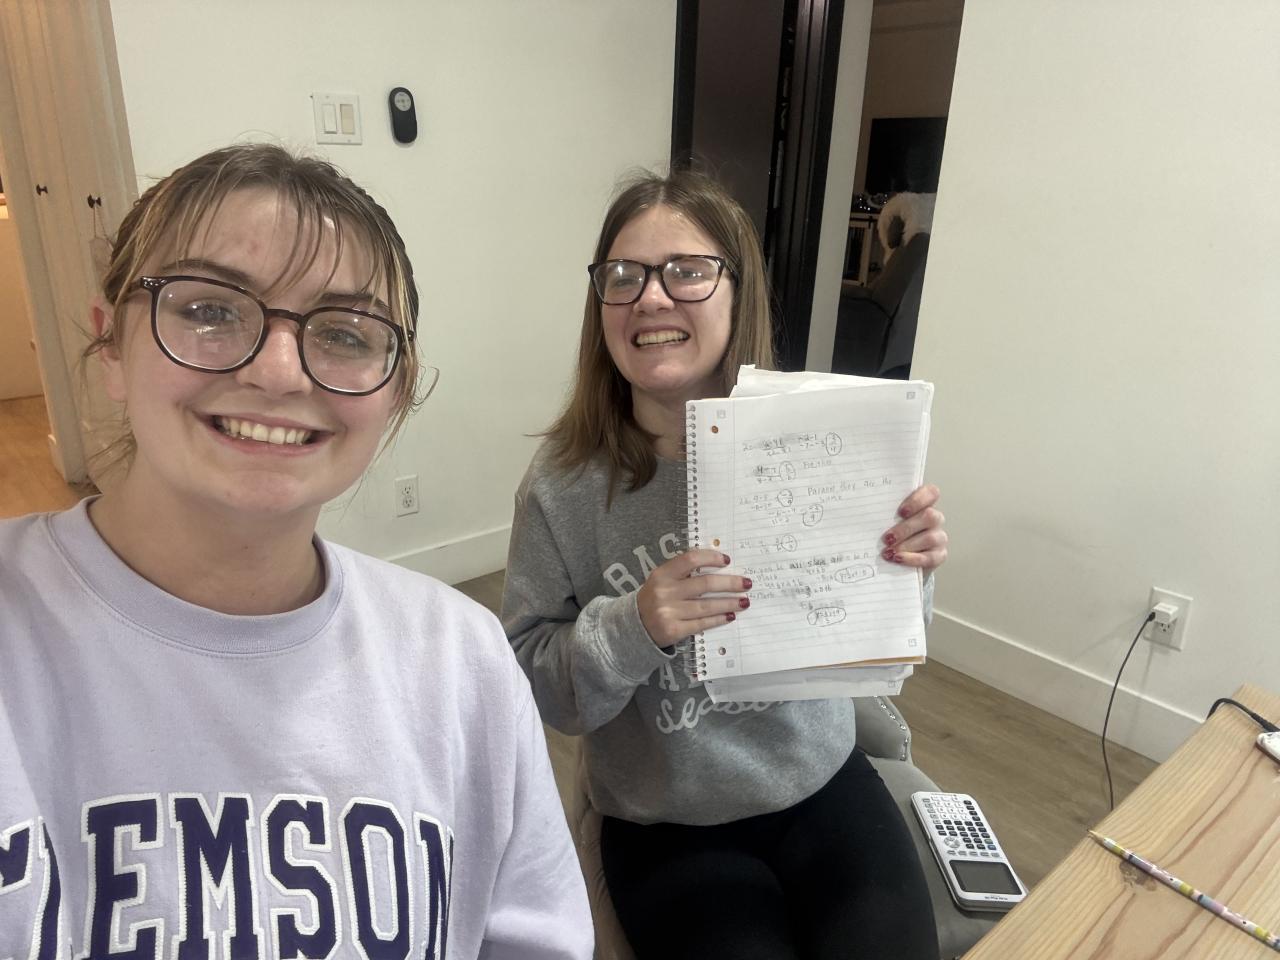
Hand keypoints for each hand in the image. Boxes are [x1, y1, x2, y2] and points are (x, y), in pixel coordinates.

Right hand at [636, 550, 751, 648]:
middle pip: (704, 584)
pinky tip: (730, 615)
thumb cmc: (654, 599)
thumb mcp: (662, 580)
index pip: (690, 559)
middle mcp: (665, 591)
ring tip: (744, 601)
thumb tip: (719, 568)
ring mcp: (669, 612)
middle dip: (730, 583)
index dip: (711, 558)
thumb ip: (683, 573)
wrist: (635, 626)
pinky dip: (718, 619)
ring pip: (707, 606)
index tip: (727, 560)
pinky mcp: (674, 630)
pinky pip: (702, 623)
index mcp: (662, 574)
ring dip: (729, 603)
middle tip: (746, 583)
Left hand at [882, 484, 947, 571]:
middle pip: (929, 516)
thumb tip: (860, 510)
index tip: (901, 511)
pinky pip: (930, 557)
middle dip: (906, 528)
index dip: (918, 500)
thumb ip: (880, 511)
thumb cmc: (889, 533)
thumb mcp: (884, 519)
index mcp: (923, 504)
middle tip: (887, 538)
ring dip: (907, 545)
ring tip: (889, 552)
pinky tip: (898, 559)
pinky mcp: (938, 555)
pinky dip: (912, 559)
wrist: (898, 558)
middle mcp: (934, 519)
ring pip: (930, 538)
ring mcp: (938, 537)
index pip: (931, 493)